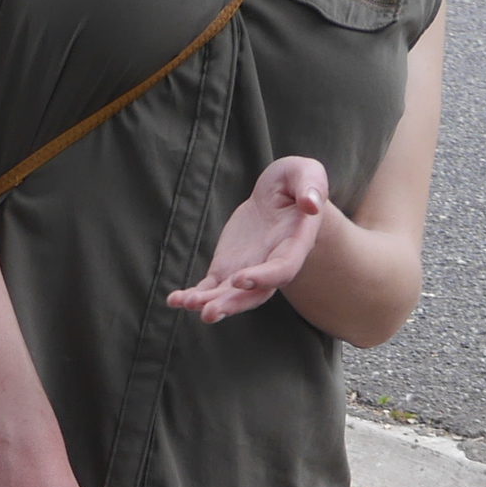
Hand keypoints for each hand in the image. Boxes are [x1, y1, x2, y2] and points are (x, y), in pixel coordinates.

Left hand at [168, 155, 330, 322]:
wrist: (280, 197)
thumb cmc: (297, 183)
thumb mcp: (306, 174)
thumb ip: (312, 187)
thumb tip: (311, 204)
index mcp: (295, 245)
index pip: (282, 270)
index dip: (263, 277)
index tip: (239, 278)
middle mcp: (272, 265)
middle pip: (254, 294)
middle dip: (231, 304)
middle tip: (208, 312)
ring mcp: (248, 269)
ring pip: (229, 294)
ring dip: (208, 302)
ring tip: (185, 303)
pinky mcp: (227, 267)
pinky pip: (210, 286)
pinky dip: (193, 295)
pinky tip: (174, 300)